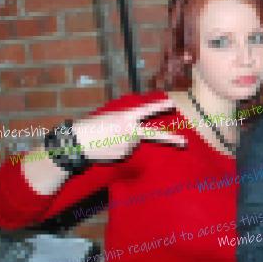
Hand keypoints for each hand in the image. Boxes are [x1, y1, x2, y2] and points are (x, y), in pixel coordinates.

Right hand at [72, 98, 186, 161]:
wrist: (77, 143)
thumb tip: (137, 132)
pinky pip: (126, 152)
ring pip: (133, 144)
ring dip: (124, 142)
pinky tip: (107, 147)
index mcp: (127, 117)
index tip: (173, 104)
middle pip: (155, 136)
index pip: (148, 110)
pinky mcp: (124, 156)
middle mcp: (131, 131)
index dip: (160, 107)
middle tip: (185, 143)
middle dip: (172, 140)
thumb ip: (127, 121)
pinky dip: (118, 150)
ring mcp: (129, 146)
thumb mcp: (110, 117)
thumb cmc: (92, 127)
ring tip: (108, 139)